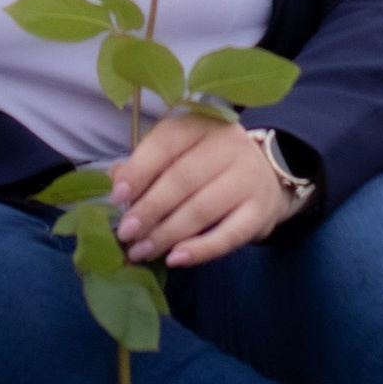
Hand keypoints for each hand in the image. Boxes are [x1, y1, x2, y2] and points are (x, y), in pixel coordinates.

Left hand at [111, 111, 299, 270]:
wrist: (266, 178)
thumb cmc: (209, 165)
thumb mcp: (180, 153)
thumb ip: (148, 163)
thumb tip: (116, 180)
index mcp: (202, 124)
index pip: (166, 143)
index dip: (139, 170)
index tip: (118, 197)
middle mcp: (229, 145)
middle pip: (182, 179)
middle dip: (149, 209)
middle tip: (126, 233)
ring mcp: (248, 177)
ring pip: (201, 209)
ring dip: (166, 234)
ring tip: (141, 251)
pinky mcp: (260, 210)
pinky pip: (228, 235)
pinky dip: (200, 250)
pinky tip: (175, 259)